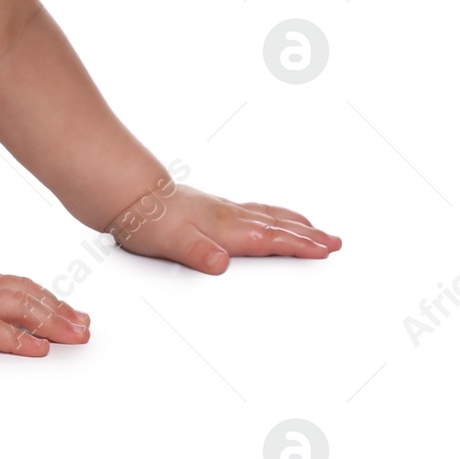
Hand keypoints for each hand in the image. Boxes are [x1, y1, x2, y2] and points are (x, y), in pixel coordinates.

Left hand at [106, 182, 341, 273]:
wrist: (125, 195)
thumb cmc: (146, 220)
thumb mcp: (169, 241)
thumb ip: (197, 251)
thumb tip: (220, 263)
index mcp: (225, 226)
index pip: (269, 238)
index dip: (299, 245)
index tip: (326, 250)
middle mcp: (226, 215)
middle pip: (275, 224)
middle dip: (306, 234)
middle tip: (334, 241)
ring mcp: (217, 210)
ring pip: (264, 215)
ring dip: (291, 222)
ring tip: (312, 227)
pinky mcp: (206, 209)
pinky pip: (248, 212)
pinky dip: (268, 216)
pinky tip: (264, 219)